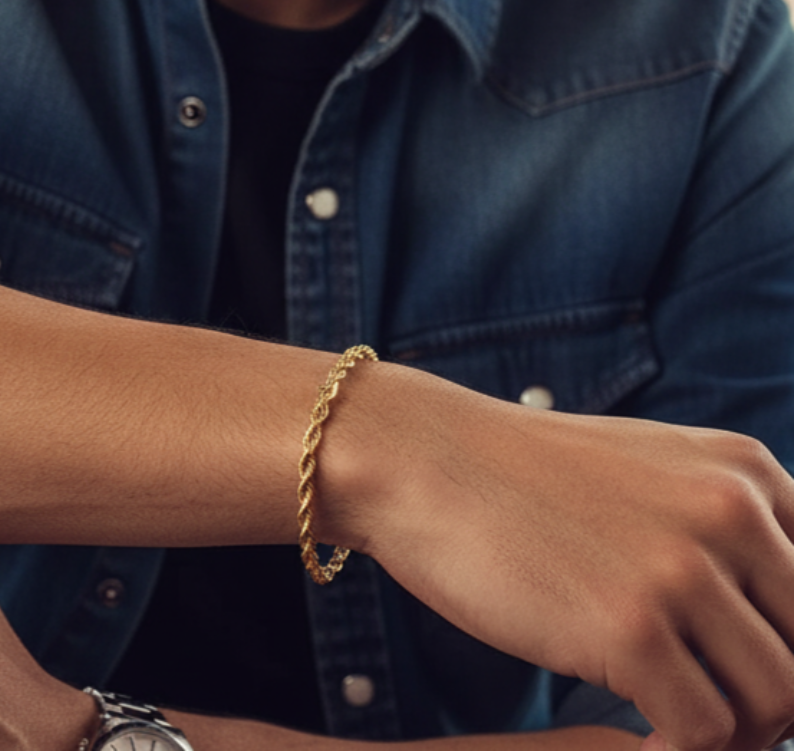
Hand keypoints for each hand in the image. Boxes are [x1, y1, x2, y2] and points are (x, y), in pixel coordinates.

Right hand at [323, 364, 793, 750]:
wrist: (421, 457)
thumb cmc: (520, 477)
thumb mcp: (643, 472)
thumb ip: (719, 526)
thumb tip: (772, 635)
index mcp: (743, 470)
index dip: (788, 644)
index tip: (739, 667)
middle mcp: (730, 512)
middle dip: (764, 699)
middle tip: (700, 708)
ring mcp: (681, 569)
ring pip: (772, 705)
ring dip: (724, 732)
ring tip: (665, 721)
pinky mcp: (630, 628)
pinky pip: (703, 736)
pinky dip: (674, 750)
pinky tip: (632, 732)